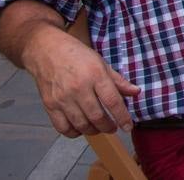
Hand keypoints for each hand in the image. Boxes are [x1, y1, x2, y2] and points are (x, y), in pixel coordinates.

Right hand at [24, 29, 139, 135]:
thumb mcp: (102, 63)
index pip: (112, 101)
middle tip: (113, 128)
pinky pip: (63, 127)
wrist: (46, 51)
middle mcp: (79, 88)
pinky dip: (74, 133)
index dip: (122, 117)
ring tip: (99, 128)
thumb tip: (136, 92)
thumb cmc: (76, 55)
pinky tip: (81, 128)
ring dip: (93, 131)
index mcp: (95, 75)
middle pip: (97, 117)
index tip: (128, 127)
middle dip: (108, 127)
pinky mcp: (49, 106)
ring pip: (81, 125)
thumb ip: (119, 81)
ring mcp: (62, 98)